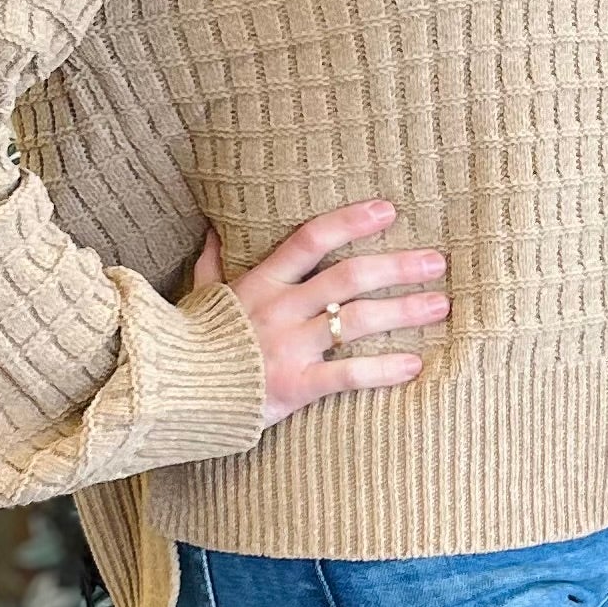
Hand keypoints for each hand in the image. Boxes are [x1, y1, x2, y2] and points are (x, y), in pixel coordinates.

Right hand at [191, 201, 448, 431]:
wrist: (167, 396)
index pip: (310, 239)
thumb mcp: (197, 297)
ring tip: (440, 305)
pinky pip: (348, 375)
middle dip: (397, 266)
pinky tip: (415, 365)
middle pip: (349, 278)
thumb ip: (212, 264)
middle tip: (437, 262)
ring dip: (404, 311)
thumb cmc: (188, 345)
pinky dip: (384, 370)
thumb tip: (214, 227)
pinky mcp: (295, 387)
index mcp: (259, 283)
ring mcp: (289, 348)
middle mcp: (279, 310)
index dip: (351, 221)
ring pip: (357, 322)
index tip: (389, 210)